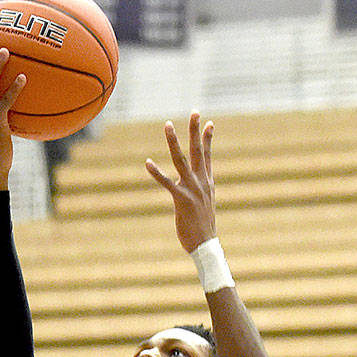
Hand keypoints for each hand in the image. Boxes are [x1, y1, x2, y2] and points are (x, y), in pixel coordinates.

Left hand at [145, 111, 216, 252]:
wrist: (205, 245)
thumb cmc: (203, 227)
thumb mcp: (204, 204)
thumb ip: (199, 191)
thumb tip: (191, 183)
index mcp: (207, 183)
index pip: (208, 156)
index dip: (208, 139)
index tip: (209, 122)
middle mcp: (201, 182)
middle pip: (199, 151)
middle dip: (195, 130)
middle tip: (195, 111)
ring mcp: (192, 189)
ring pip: (182, 160)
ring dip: (174, 142)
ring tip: (168, 125)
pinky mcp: (181, 200)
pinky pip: (167, 183)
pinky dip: (157, 172)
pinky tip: (147, 162)